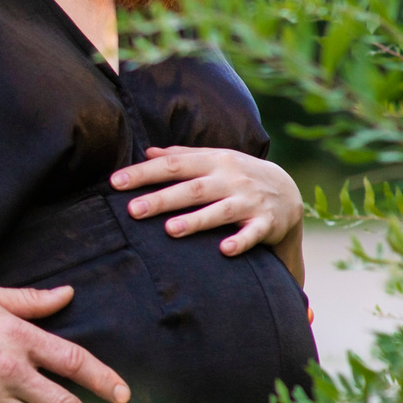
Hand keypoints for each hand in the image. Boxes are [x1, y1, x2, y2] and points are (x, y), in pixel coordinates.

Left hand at [113, 145, 303, 276]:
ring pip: (220, 211)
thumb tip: (148, 152)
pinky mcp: (265, 223)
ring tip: (169, 230)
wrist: (287, 192)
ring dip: (196, 220)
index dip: (144, 173)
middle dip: (162, 199)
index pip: (173, 165)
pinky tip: (225, 250)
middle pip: (192, 189)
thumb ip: (182, 156)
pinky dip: (240, 241)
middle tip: (132, 210)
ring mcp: (249, 201)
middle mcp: (230, 179)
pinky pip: (252, 234)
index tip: (115, 182)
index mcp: (213, 162)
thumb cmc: (237, 175)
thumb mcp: (214, 160)